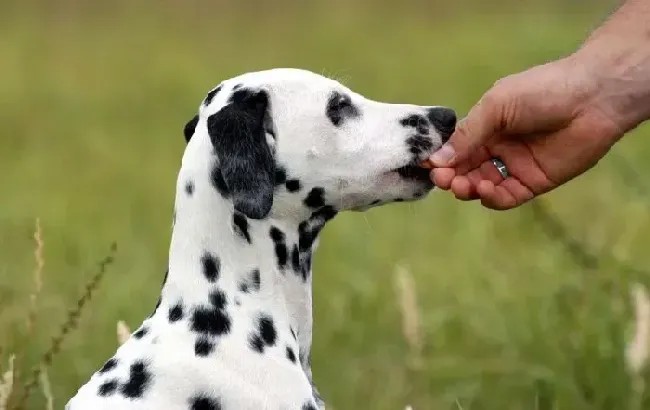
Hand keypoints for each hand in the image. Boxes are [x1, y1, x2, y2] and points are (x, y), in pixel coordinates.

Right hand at [426, 55, 624, 209]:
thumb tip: (436, 160)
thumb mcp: (496, 106)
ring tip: (462, 186)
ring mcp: (515, 166)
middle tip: (443, 180)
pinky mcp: (534, 183)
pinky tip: (486, 190)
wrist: (593, 98)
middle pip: (465, 170)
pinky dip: (492, 198)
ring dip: (468, 188)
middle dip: (451, 176)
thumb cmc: (542, 91)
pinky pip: (506, 197)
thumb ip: (468, 134)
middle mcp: (497, 148)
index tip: (428, 166)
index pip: (455, 148)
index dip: (440, 159)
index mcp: (485, 127)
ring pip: (481, 186)